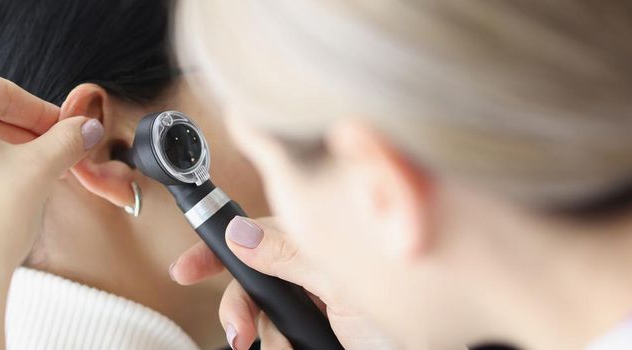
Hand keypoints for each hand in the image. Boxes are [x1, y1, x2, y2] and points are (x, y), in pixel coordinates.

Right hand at [169, 216, 397, 349]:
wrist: (446, 346)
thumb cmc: (409, 311)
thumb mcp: (343, 282)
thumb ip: (290, 255)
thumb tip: (240, 232)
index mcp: (319, 241)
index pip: (256, 233)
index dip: (217, 249)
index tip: (185, 269)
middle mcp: (313, 269)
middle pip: (252, 281)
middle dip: (238, 308)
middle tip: (239, 333)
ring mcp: (315, 303)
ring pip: (264, 317)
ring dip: (265, 336)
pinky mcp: (316, 333)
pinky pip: (279, 338)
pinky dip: (277, 345)